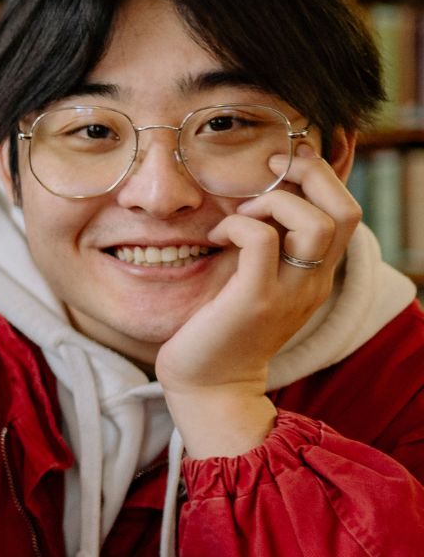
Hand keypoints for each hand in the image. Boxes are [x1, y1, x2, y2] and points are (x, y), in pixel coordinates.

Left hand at [156, 143, 359, 454]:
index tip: (283, 168)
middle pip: (345, 211)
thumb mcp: (254, 282)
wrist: (209, 387)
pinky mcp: (255, 301)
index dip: (323, 178)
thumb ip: (267, 250)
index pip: (346, 213)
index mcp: (316, 275)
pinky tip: (219, 235)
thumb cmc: (221, 331)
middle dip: (311, 174)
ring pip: (315, 223)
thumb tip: (255, 203)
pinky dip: (240, 224)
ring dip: (276, 202)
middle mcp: (313, 282)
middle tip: (270, 169)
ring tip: (242, 213)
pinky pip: (262, 241)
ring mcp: (289, 292)